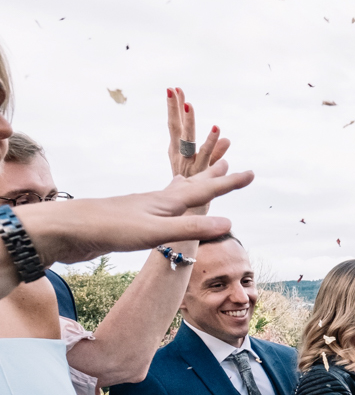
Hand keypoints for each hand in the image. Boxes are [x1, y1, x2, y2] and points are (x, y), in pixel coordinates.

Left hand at [11, 159, 252, 267]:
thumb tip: (228, 223)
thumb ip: (190, 227)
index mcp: (165, 202)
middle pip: (191, 186)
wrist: (64, 229)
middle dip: (212, 177)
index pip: (205, 190)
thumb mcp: (154, 231)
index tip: (251, 171)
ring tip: (200, 180)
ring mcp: (142, 210)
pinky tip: (164, 210)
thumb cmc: (108, 229)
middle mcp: (156, 202)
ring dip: (193, 188)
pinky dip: (174, 206)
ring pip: (175, 197)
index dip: (229, 183)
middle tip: (228, 163)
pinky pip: (162, 211)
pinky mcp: (130, 222)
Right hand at [166, 88, 229, 193]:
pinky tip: (219, 130)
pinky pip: (206, 158)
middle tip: (174, 88)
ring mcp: (189, 166)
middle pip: (178, 130)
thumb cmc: (194, 196)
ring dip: (189, 122)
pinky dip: (212, 144)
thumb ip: (216, 152)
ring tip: (189, 105)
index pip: (175, 127)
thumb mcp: (205, 170)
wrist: (188, 221)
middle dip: (175, 109)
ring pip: (188, 141)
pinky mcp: (199, 176)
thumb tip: (227, 139)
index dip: (174, 109)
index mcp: (179, 155)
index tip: (173, 89)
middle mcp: (182, 158)